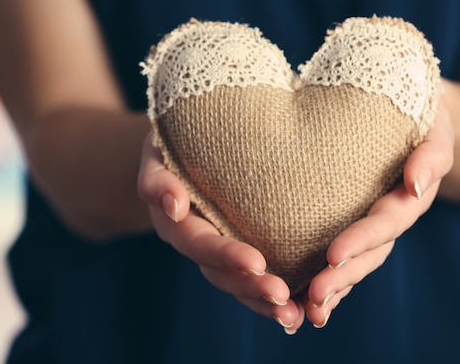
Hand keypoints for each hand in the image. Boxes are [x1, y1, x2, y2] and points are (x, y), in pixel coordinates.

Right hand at [137, 132, 305, 332]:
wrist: (190, 147)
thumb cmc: (174, 145)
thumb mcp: (156, 155)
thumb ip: (158, 181)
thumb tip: (174, 207)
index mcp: (177, 224)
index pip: (200, 244)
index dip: (226, 255)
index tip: (258, 263)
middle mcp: (198, 244)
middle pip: (222, 274)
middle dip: (252, 288)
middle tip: (283, 298)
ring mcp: (220, 251)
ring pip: (241, 284)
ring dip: (266, 303)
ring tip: (296, 315)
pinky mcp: (241, 250)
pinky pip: (256, 278)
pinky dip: (278, 296)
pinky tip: (302, 309)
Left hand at [302, 97, 454, 329]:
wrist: (411, 109)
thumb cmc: (421, 110)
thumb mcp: (436, 124)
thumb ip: (433, 153)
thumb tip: (416, 186)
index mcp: (409, 194)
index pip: (386, 222)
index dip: (363, 240)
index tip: (333, 257)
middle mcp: (392, 214)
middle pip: (370, 253)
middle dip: (344, 276)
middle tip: (315, 296)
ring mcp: (374, 222)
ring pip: (356, 261)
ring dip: (334, 287)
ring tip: (308, 309)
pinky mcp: (355, 222)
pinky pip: (344, 254)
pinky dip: (330, 278)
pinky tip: (305, 300)